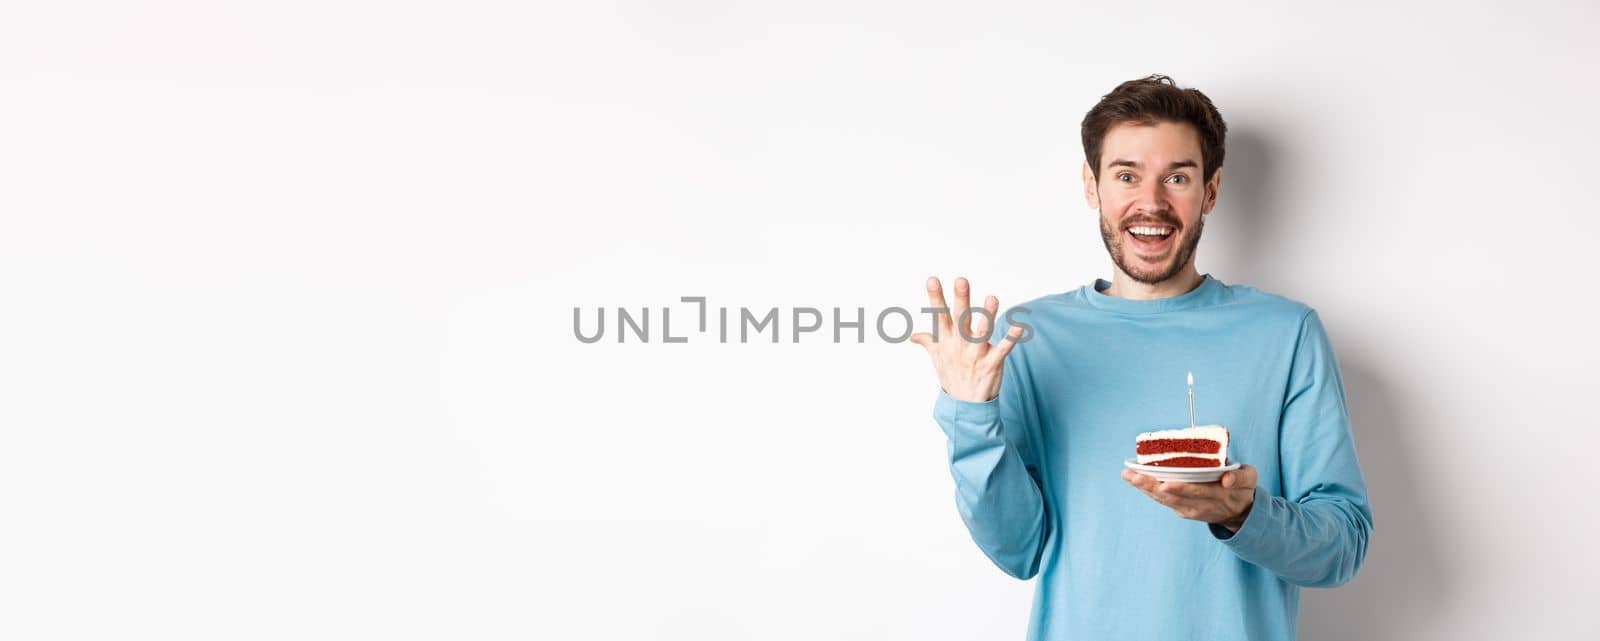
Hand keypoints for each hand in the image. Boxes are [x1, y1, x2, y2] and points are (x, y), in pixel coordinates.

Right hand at [909, 276, 1023, 402]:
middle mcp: (960, 345)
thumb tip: (913, 335)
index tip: (932, 279)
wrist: (964, 406)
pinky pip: (1003, 350)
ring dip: (988, 315)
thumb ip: (927, 342)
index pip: (939, 316)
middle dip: (961, 300)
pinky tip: (1019, 327)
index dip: (936, 298)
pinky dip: (1011, 339)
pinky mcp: (992, 363)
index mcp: (946, 341)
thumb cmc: (951, 376)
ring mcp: (976, 355)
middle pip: (960, 319)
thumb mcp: (937, 358)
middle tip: (961, 281)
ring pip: (982, 331)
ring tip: (992, 298)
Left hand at [1121, 464, 1258, 531]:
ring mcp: (1190, 510)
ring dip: (1145, 488)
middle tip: (1134, 476)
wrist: (1240, 512)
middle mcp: (1201, 504)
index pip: (1198, 491)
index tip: (1166, 484)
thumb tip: (1227, 479)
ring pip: (1164, 500)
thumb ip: (1241, 477)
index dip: (1181, 488)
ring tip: (1129, 476)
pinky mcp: (1183, 511)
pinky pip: (1163, 501)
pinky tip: (1137, 480)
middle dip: (1152, 486)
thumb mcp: (1250, 478)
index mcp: (1218, 494)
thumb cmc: (1242, 488)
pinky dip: (1149, 491)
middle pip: (1173, 496)